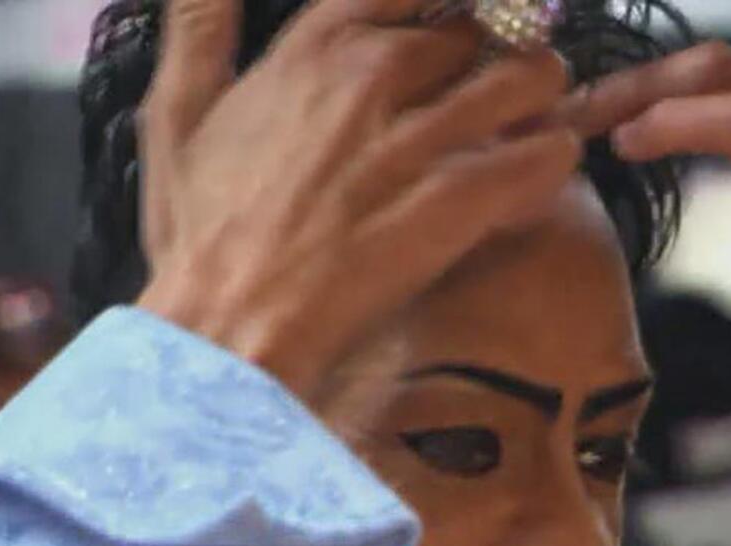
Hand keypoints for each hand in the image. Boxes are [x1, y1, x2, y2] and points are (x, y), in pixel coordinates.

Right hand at [135, 0, 580, 420]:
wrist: (227, 328)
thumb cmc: (202, 235)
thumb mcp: (178, 113)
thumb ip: (198, 28)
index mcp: (314, 48)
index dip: (439, 5)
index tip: (448, 29)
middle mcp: (371, 76)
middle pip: (476, 31)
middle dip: (494, 58)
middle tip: (495, 96)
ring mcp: (418, 138)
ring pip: (527, 80)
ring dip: (541, 98)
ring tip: (535, 125)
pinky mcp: (457, 203)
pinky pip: (541, 156)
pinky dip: (552, 160)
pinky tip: (539, 177)